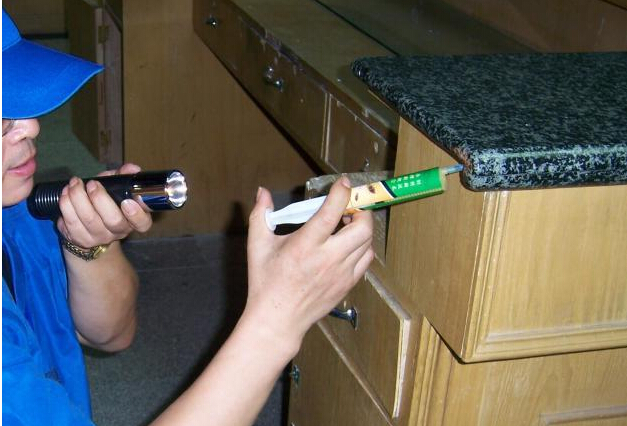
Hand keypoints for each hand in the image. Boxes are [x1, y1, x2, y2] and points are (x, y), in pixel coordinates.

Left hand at [57, 163, 152, 247]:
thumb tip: (132, 168)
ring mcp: (100, 238)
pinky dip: (66, 206)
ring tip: (74, 183)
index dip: (136, 214)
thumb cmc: (107, 202)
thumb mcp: (116, 188)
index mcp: (133, 220)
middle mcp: (119, 232)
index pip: (142, 223)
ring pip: (89, 220)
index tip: (127, 201)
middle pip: (113, 220)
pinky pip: (71, 224)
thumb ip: (123, 177)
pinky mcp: (81, 240)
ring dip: (78, 198)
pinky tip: (65, 194)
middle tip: (92, 183)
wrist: (90, 228)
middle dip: (100, 198)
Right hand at [244, 176, 373, 352]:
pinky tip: (348, 245)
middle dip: (361, 210)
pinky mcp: (347, 284)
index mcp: (306, 245)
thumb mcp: (257, 246)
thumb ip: (260, 215)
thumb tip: (262, 191)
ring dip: (362, 228)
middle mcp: (328, 258)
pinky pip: (365, 260)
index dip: (342, 192)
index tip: (343, 183)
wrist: (277, 320)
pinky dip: (362, 247)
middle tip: (348, 207)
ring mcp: (341, 273)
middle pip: (362, 227)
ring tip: (347, 225)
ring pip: (367, 243)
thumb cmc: (265, 282)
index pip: (332, 212)